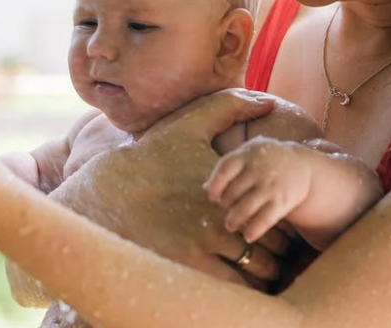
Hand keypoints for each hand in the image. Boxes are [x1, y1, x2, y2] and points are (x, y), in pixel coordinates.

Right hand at [48, 89, 288, 289]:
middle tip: (276, 252)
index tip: (280, 223)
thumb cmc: (151, 157)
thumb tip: (267, 101)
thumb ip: (231, 107)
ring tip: (258, 270)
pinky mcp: (185, 269)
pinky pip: (230, 290)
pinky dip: (240, 290)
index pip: (278, 214)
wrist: (106, 193)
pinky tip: (233, 279)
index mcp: (228, 187)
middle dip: (279, 253)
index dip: (284, 222)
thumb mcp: (189, 125)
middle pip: (273, 250)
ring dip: (263, 275)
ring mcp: (202, 248)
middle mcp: (219, 220)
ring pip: (256, 275)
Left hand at [205, 137, 311, 242]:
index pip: (225, 169)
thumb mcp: (248, 155)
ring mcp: (271, 185)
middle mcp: (258, 169)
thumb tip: (205, 188)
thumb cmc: (266, 160)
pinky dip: (255, 229)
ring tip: (230, 226)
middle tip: (224, 210)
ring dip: (235, 219)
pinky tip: (248, 236)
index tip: (212, 196)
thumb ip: (228, 168)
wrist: (301, 164)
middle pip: (234, 191)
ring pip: (246, 207)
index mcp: (247, 154)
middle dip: (226, 204)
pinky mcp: (283, 201)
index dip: (215, 185)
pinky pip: (265, 219)